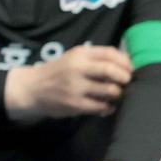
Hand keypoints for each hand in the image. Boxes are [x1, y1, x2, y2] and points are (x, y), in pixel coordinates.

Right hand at [4, 45, 131, 119]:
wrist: (30, 89)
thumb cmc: (56, 72)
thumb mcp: (72, 58)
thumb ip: (94, 58)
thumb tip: (126, 64)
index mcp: (79, 54)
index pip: (110, 53)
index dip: (125, 61)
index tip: (130, 68)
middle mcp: (77, 68)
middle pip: (112, 70)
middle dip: (125, 78)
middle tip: (127, 82)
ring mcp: (75, 87)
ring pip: (110, 90)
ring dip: (118, 94)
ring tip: (116, 95)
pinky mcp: (74, 103)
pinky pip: (101, 106)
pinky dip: (108, 107)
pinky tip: (106, 106)